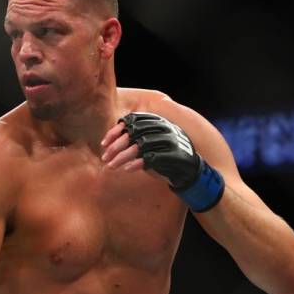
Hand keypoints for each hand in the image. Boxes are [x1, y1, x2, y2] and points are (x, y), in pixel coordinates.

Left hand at [101, 112, 224, 211]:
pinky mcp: (174, 155)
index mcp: (159, 122)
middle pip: (135, 133)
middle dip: (116, 145)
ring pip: (141, 146)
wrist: (190, 172)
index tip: (104, 144)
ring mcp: (170, 141)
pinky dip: (137, 164)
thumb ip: (135, 140)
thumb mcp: (149, 146)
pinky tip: (127, 170)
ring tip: (111, 166)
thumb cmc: (164, 159)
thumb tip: (109, 143)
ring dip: (123, 157)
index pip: (133, 120)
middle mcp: (165, 128)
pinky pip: (151, 158)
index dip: (116, 131)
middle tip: (105, 157)